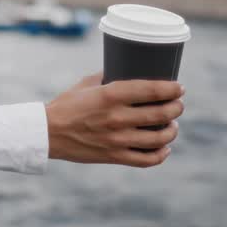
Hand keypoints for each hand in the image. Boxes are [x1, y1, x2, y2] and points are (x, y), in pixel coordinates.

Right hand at [45, 72, 183, 167]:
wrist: (47, 133)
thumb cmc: (66, 104)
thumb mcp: (87, 84)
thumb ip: (108, 77)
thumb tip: (125, 67)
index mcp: (110, 95)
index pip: (152, 91)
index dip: (171, 89)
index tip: (179, 88)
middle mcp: (117, 118)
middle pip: (160, 113)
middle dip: (176, 108)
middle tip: (178, 104)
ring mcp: (117, 140)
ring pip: (158, 138)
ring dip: (171, 130)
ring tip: (172, 125)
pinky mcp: (114, 157)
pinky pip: (146, 159)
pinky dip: (160, 154)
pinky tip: (164, 148)